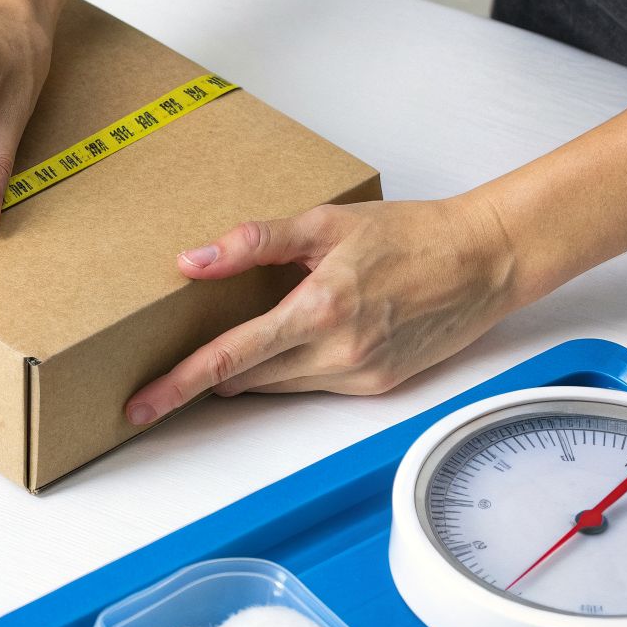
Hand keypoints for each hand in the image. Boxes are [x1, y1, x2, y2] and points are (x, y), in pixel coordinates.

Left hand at [125, 195, 520, 423]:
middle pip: (247, 380)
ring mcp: (358, 374)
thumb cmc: (409, 234)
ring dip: (253, 371)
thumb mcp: (325, 222)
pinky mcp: (375, 386)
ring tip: (243, 341)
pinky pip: (312, 386)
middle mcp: (337, 352)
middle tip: (176, 362)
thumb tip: (193, 261)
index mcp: (318, 309)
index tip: (142, 404)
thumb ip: (254, 241)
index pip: (230, 358)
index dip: (180, 384)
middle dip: (211, 375)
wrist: (483, 260)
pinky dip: (292, 368)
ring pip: (277, 386)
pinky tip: (298, 338)